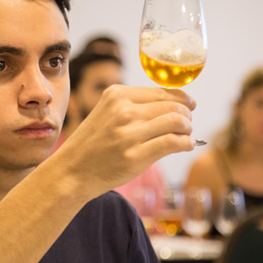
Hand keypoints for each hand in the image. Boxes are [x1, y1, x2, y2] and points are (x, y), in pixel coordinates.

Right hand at [53, 85, 194, 197]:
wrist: (72, 171)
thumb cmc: (92, 145)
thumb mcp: (106, 114)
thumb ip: (133, 106)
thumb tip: (174, 105)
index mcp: (116, 95)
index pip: (161, 91)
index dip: (181, 98)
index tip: (190, 105)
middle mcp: (122, 111)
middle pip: (172, 106)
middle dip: (186, 116)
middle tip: (188, 125)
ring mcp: (128, 134)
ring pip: (176, 122)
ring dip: (188, 129)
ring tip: (187, 136)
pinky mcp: (135, 156)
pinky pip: (173, 143)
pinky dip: (186, 143)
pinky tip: (187, 145)